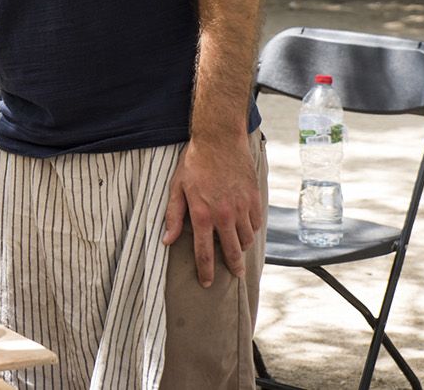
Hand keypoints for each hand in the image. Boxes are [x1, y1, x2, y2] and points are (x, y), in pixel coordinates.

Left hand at [162, 133, 262, 287]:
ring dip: (241, 247)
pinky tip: (245, 229)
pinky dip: (251, 230)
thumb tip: (167, 240)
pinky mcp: (254, 199)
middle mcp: (224, 215)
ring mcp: (242, 208)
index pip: (205, 253)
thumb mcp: (177, 188)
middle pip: (232, 252)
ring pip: (246, 239)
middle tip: (233, 276)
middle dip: (232, 268)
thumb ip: (174, 216)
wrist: (219, 140)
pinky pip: (256, 224)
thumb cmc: (194, 163)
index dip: (206, 272)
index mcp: (202, 215)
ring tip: (237, 249)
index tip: (207, 284)